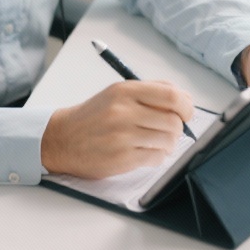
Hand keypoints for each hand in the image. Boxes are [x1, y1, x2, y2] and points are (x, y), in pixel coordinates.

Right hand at [41, 80, 193, 178]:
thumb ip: (150, 91)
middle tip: (171, 130)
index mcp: (125, 91)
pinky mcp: (122, 158)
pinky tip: (148, 152)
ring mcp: (123, 136)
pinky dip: (158, 156)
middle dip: (179, 128)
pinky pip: (156, 157)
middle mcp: (124, 111)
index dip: (186, 105)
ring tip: (157, 142)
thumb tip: (184, 99)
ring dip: (169, 143)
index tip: (187, 112)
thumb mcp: (117, 93)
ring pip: (168, 140)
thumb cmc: (94, 116)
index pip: (171, 95)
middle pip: (173, 120)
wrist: (62, 139)